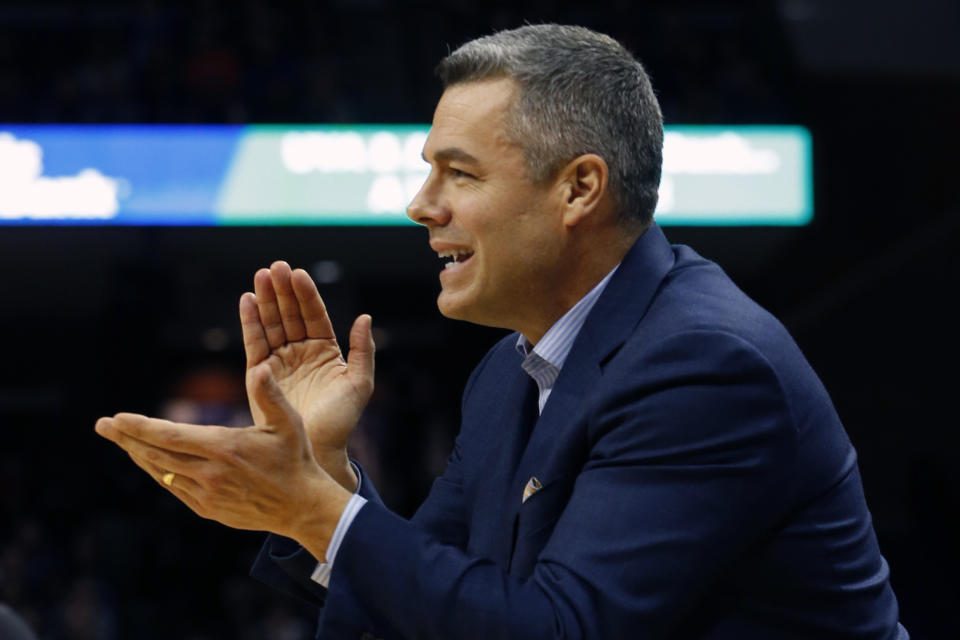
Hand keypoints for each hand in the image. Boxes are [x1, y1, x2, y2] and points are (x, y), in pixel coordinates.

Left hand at [95, 363, 350, 561]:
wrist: (302, 507)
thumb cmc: (297, 459)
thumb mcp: (289, 422)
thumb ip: (270, 394)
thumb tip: (261, 367)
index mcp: (224, 448)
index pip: (169, 435)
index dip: (139, 427)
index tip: (116, 418)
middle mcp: (209, 473)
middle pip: (156, 454)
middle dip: (126, 439)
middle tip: (102, 425)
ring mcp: (206, 495)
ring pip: (161, 473)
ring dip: (139, 456)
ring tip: (122, 442)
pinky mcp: (208, 510)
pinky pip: (174, 489)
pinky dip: (159, 473)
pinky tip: (151, 463)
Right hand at [241, 261, 374, 490]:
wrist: (317, 449)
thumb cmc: (341, 420)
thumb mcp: (359, 384)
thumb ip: (362, 351)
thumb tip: (365, 317)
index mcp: (326, 351)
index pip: (315, 316)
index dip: (307, 295)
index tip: (299, 274)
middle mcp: (301, 352)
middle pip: (290, 314)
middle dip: (283, 290)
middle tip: (276, 267)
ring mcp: (280, 362)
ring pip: (271, 324)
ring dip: (265, 300)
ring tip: (260, 276)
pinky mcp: (259, 374)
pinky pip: (254, 343)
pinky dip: (250, 322)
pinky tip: (246, 300)